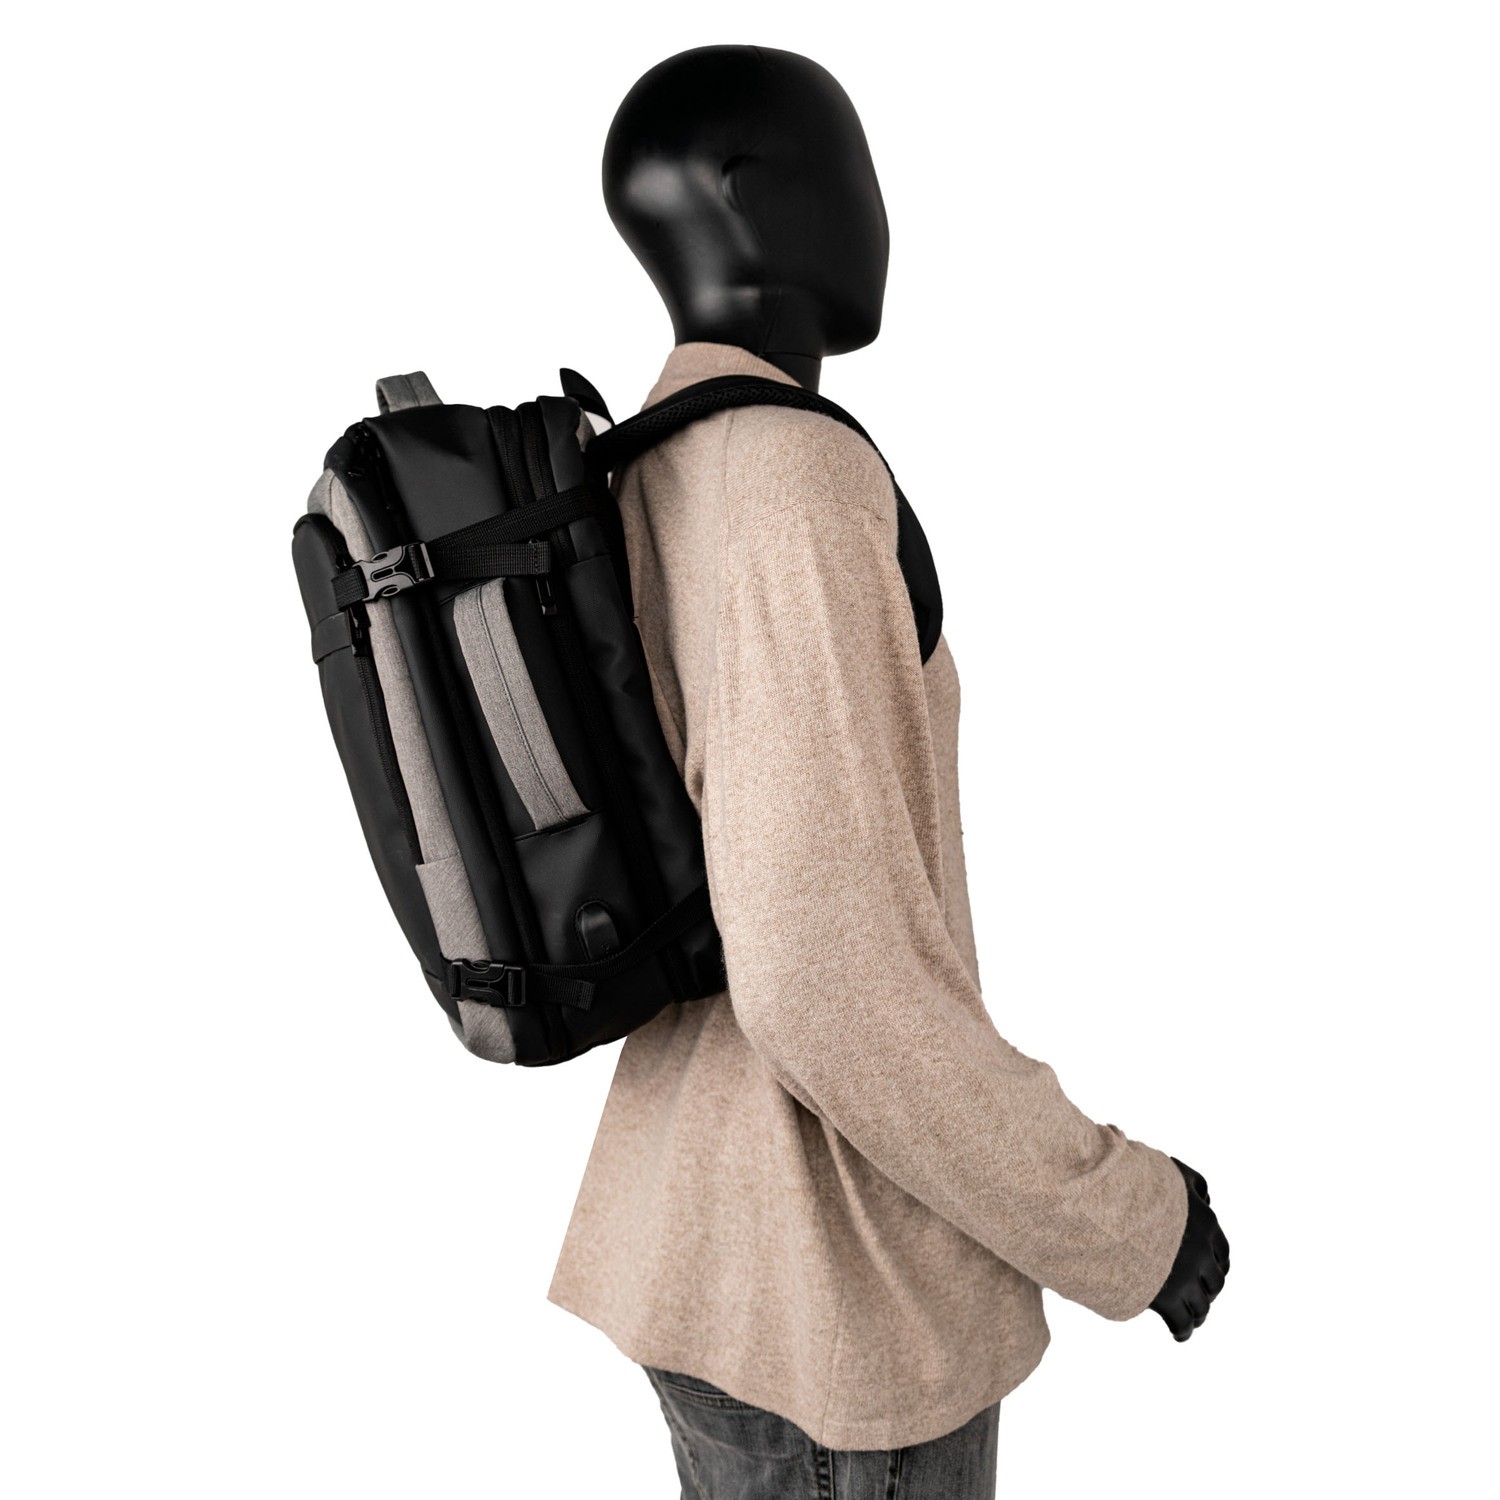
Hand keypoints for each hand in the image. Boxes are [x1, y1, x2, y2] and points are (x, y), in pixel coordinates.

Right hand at [1149, 1157, 1229, 1341]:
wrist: (1105, 1205)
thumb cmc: (1132, 1184)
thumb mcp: (1169, 1172)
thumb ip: (1191, 1182)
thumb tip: (1207, 1197)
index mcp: (1205, 1223)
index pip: (1221, 1252)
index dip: (1217, 1264)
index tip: (1211, 1271)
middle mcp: (1201, 1253)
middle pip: (1214, 1281)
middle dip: (1208, 1289)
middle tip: (1200, 1296)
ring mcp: (1185, 1277)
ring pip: (1201, 1304)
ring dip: (1198, 1312)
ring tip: (1191, 1319)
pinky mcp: (1165, 1297)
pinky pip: (1182, 1321)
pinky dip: (1183, 1329)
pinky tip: (1179, 1333)